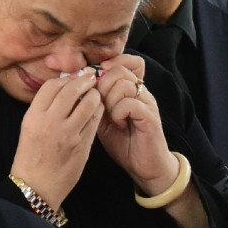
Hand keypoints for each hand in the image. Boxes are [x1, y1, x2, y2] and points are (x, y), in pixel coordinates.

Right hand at [12, 67, 104, 207]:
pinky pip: (94, 121)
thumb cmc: (31, 157)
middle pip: (71, 90)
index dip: (66, 79)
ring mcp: (68, 134)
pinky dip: (98, 111)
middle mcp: (50, 122)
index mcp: (33, 117)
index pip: (52, 86)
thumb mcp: (29, 128)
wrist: (35, 187)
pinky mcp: (82, 145)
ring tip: (95, 94)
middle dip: (84, 81)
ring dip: (94, 95)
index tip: (73, 78)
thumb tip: (64, 88)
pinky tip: (98, 110)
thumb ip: (44, 109)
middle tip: (90, 79)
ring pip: (88, 102)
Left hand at [91, 54, 177, 194]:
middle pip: (119, 70)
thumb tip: (78, 85)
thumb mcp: (104, 119)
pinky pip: (130, 103)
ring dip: (109, 100)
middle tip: (99, 105)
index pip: (125, 61)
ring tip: (109, 116)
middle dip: (102, 86)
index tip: (94, 80)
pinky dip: (118, 112)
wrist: (144, 166)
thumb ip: (96, 102)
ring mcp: (147, 103)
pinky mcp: (150, 117)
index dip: (108, 64)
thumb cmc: (124, 142)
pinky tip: (117, 124)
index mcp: (131, 89)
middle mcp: (141, 92)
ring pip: (123, 84)